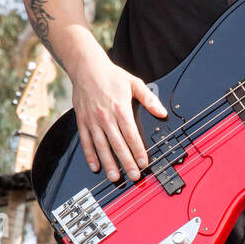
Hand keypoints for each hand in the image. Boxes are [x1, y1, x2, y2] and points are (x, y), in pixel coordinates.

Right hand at [69, 51, 166, 182]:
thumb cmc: (111, 75)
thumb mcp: (134, 83)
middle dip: (126, 162)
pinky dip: (89, 155)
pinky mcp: (82, 121)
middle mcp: (106, 117)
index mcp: (120, 108)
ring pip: (101, 146)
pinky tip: (95, 166)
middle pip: (118, 144)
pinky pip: (86, 141)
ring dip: (108, 163)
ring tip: (114, 177)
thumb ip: (149, 99)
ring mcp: (92, 120)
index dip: (138, 151)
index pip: (131, 135)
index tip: (144, 163)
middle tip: (133, 176)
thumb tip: (162, 112)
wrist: (86, 67)